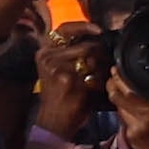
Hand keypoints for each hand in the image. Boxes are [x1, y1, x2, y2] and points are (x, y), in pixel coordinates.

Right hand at [30, 25, 108, 142]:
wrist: (53, 121)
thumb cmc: (60, 95)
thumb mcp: (59, 69)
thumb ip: (72, 52)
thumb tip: (98, 38)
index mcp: (45, 51)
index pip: (65, 28)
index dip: (84, 26)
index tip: (98, 30)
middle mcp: (47, 56)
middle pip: (85, 44)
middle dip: (99, 53)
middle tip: (103, 63)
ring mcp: (56, 66)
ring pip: (91, 57)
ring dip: (100, 66)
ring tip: (98, 77)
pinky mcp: (67, 78)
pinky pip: (92, 73)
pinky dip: (98, 80)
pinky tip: (95, 88)